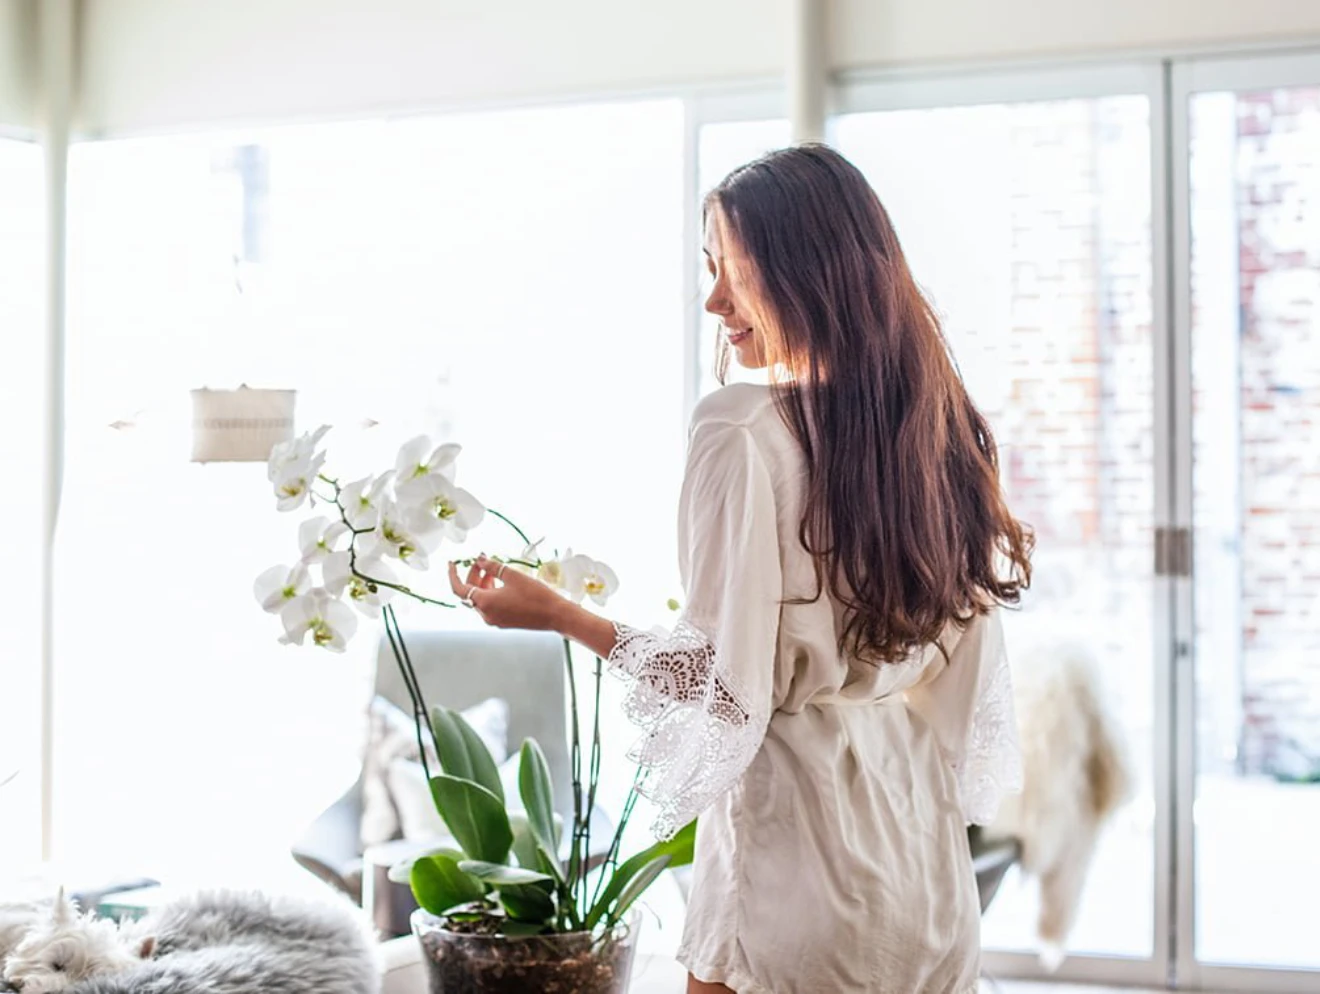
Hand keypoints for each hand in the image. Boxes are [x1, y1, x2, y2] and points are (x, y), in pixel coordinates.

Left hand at [447, 555, 572, 632]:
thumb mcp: (512, 575)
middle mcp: (486, 614)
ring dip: (483, 584)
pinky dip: (491, 592)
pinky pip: (490, 605)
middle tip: (482, 560)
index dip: (453, 574)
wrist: (555, 615)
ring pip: (480, 599)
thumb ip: (493, 566)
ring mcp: (495, 620)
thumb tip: (480, 560)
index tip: (451, 563)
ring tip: (493, 569)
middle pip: (470, 593)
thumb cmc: (535, 595)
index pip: (459, 589)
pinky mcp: (503, 621)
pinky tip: (500, 582)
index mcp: (485, 603)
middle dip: (473, 575)